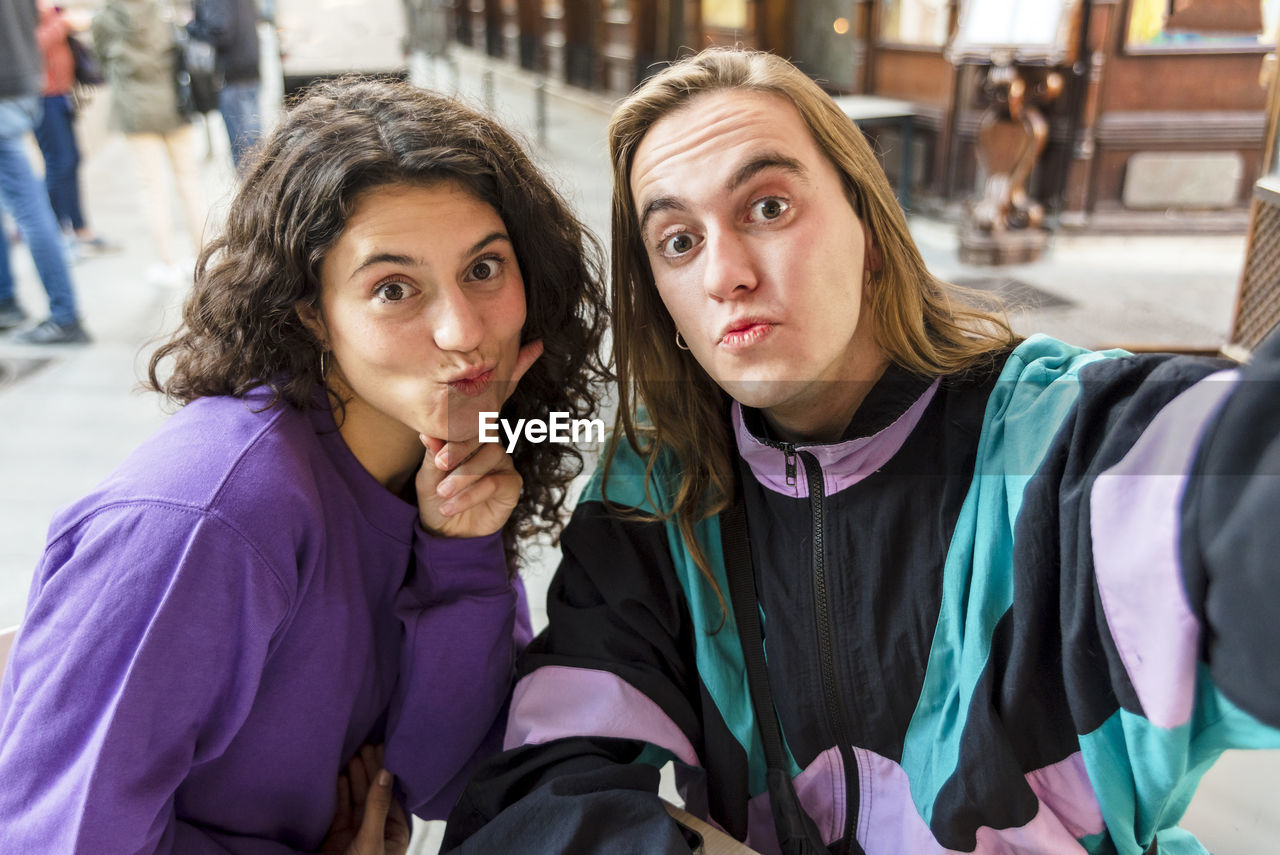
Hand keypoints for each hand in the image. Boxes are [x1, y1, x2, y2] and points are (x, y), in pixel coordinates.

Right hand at [319, 744, 409, 854]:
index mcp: (395, 832)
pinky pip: (340, 810)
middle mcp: (377, 829)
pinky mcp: (337, 836)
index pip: (391, 795)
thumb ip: (377, 807)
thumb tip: (387, 773)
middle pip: (374, 794)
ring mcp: (356, 832)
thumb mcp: (372, 839)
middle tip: (365, 745)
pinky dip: (339, 792)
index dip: (386, 771)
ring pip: (357, 800)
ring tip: (353, 754)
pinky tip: (340, 775)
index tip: (382, 748)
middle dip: (370, 770)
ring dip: (355, 778)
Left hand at [416, 340, 542, 537]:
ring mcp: (503, 460)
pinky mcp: (511, 483)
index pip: (489, 400)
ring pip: (487, 456)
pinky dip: (470, 492)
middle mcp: (490, 440)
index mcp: (472, 430)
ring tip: (442, 491)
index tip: (535, 347)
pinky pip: (494, 479)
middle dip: (461, 447)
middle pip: (483, 428)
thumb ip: (434, 449)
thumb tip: (430, 430)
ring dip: (462, 476)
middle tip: (439, 463)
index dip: (514, 372)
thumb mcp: (428, 472)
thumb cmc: (437, 497)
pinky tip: (451, 504)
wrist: (446, 534)